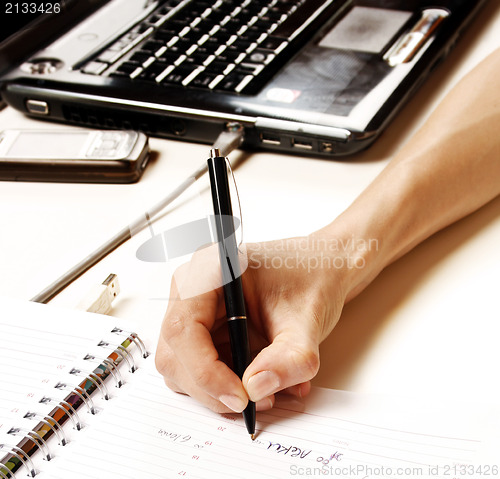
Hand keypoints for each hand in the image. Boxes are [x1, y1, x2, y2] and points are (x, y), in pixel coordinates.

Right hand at [155, 235, 351, 413]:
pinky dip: (225, 385)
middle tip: (255, 402)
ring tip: (264, 392)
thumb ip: (288, 358)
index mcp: (210, 270)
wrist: (321, 270)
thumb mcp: (307, 320)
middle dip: (212, 387)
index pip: (184, 329)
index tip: (241, 397)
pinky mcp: (205, 330)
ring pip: (183, 367)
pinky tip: (260, 380)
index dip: (205, 371)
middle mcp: (192, 289)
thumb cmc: (310, 279)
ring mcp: (195, 311)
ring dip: (218, 391)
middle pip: (176, 354)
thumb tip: (255, 389)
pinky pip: (199, 369)